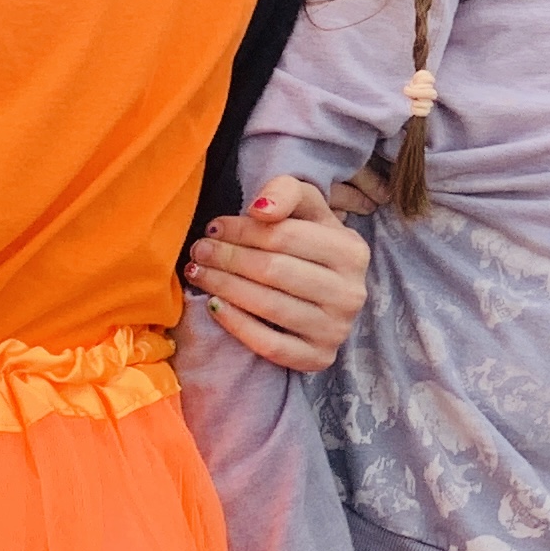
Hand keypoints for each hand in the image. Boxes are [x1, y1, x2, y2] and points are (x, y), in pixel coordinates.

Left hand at [189, 176, 370, 372]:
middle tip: (198, 250)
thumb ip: (286, 191)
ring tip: (197, 272)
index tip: (213, 227)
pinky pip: (269, 344)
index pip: (285, 236)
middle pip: (274, 270)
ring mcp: (337, 329)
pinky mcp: (319, 358)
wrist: (326, 293)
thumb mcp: (306, 208)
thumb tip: (260, 209)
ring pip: (269, 306)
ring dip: (224, 286)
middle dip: (227, 258)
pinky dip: (236, 324)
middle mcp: (351, 292)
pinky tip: (214, 306)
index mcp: (352, 250)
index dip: (242, 230)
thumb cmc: (309, 245)